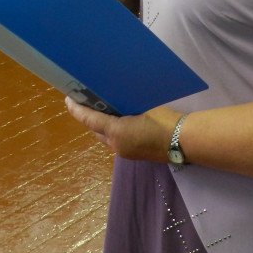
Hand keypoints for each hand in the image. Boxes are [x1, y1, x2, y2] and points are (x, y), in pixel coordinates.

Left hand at [65, 96, 180, 162]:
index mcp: (116, 132)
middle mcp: (116, 145)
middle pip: (95, 129)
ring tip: (102, 107)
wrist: (184, 141)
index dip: (77, 109)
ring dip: (101, 124)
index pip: (90, 119)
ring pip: (106, 136)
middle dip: (89, 116)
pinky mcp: (133, 155)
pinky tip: (119, 119)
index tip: (68, 99)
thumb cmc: (164, 120)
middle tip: (87, 99)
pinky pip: (116, 140)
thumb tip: (116, 97)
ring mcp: (124, 152)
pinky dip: (113, 130)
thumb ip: (126, 104)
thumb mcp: (143, 106)